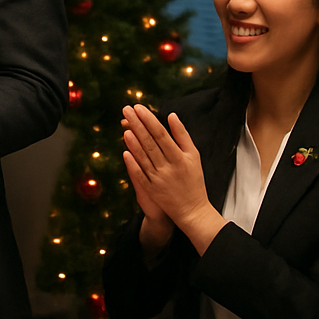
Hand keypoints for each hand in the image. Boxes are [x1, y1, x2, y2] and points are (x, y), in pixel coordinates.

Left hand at [122, 105, 225, 254]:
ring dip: (133, 141)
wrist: (192, 209)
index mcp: (180, 157)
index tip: (139, 108)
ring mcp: (158, 179)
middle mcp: (168, 167)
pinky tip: (125, 151)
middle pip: (150, 142)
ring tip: (125, 126)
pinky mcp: (150, 189)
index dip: (149, 120)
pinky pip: (139, 174)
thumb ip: (182, 136)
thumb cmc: (194, 180)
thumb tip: (171, 116)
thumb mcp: (194, 156)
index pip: (161, 134)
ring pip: (143, 157)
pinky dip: (132, 163)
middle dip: (137, 124)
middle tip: (127, 110)